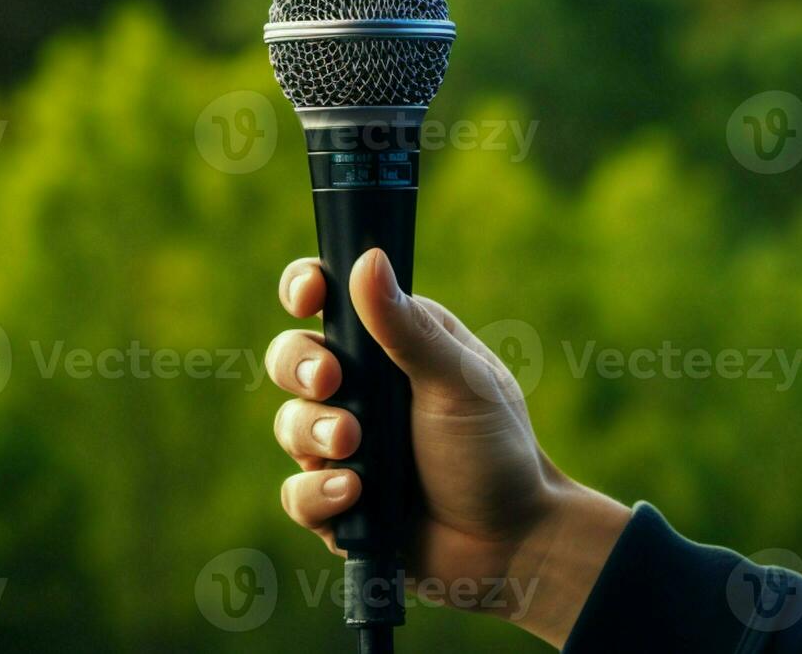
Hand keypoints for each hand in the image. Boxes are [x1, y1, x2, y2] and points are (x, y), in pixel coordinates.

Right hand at [265, 248, 630, 646]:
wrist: (512, 541)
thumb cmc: (496, 448)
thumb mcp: (458, 381)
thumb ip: (408, 328)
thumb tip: (367, 259)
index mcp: (393, 343)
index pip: (330, 300)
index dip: (305, 289)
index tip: (307, 297)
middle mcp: (362, 389)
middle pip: (291, 357)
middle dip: (299, 366)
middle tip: (331, 382)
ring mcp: (344, 446)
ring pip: (290, 425)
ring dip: (315, 434)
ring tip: (356, 447)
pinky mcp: (336, 502)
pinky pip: (296, 493)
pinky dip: (320, 494)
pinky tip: (356, 494)